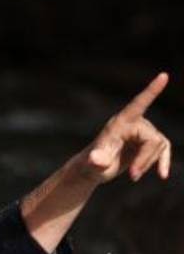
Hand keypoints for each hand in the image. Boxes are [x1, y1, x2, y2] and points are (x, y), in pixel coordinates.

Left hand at [21, 72, 171, 252]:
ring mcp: (143, 132)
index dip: (152, 91)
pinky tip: (162, 176)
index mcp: (120, 122)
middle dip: (145, 159)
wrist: (92, 170)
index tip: (163, 76)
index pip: (139, 104)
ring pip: (158, 147)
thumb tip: (97, 159)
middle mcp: (134, 123)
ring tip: (132, 176)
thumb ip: (96, 160)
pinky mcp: (148, 143)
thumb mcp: (92, 164)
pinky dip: (163, 163)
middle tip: (132, 177)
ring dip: (147, 164)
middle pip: (153, 140)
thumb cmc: (90, 165)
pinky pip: (163, 150)